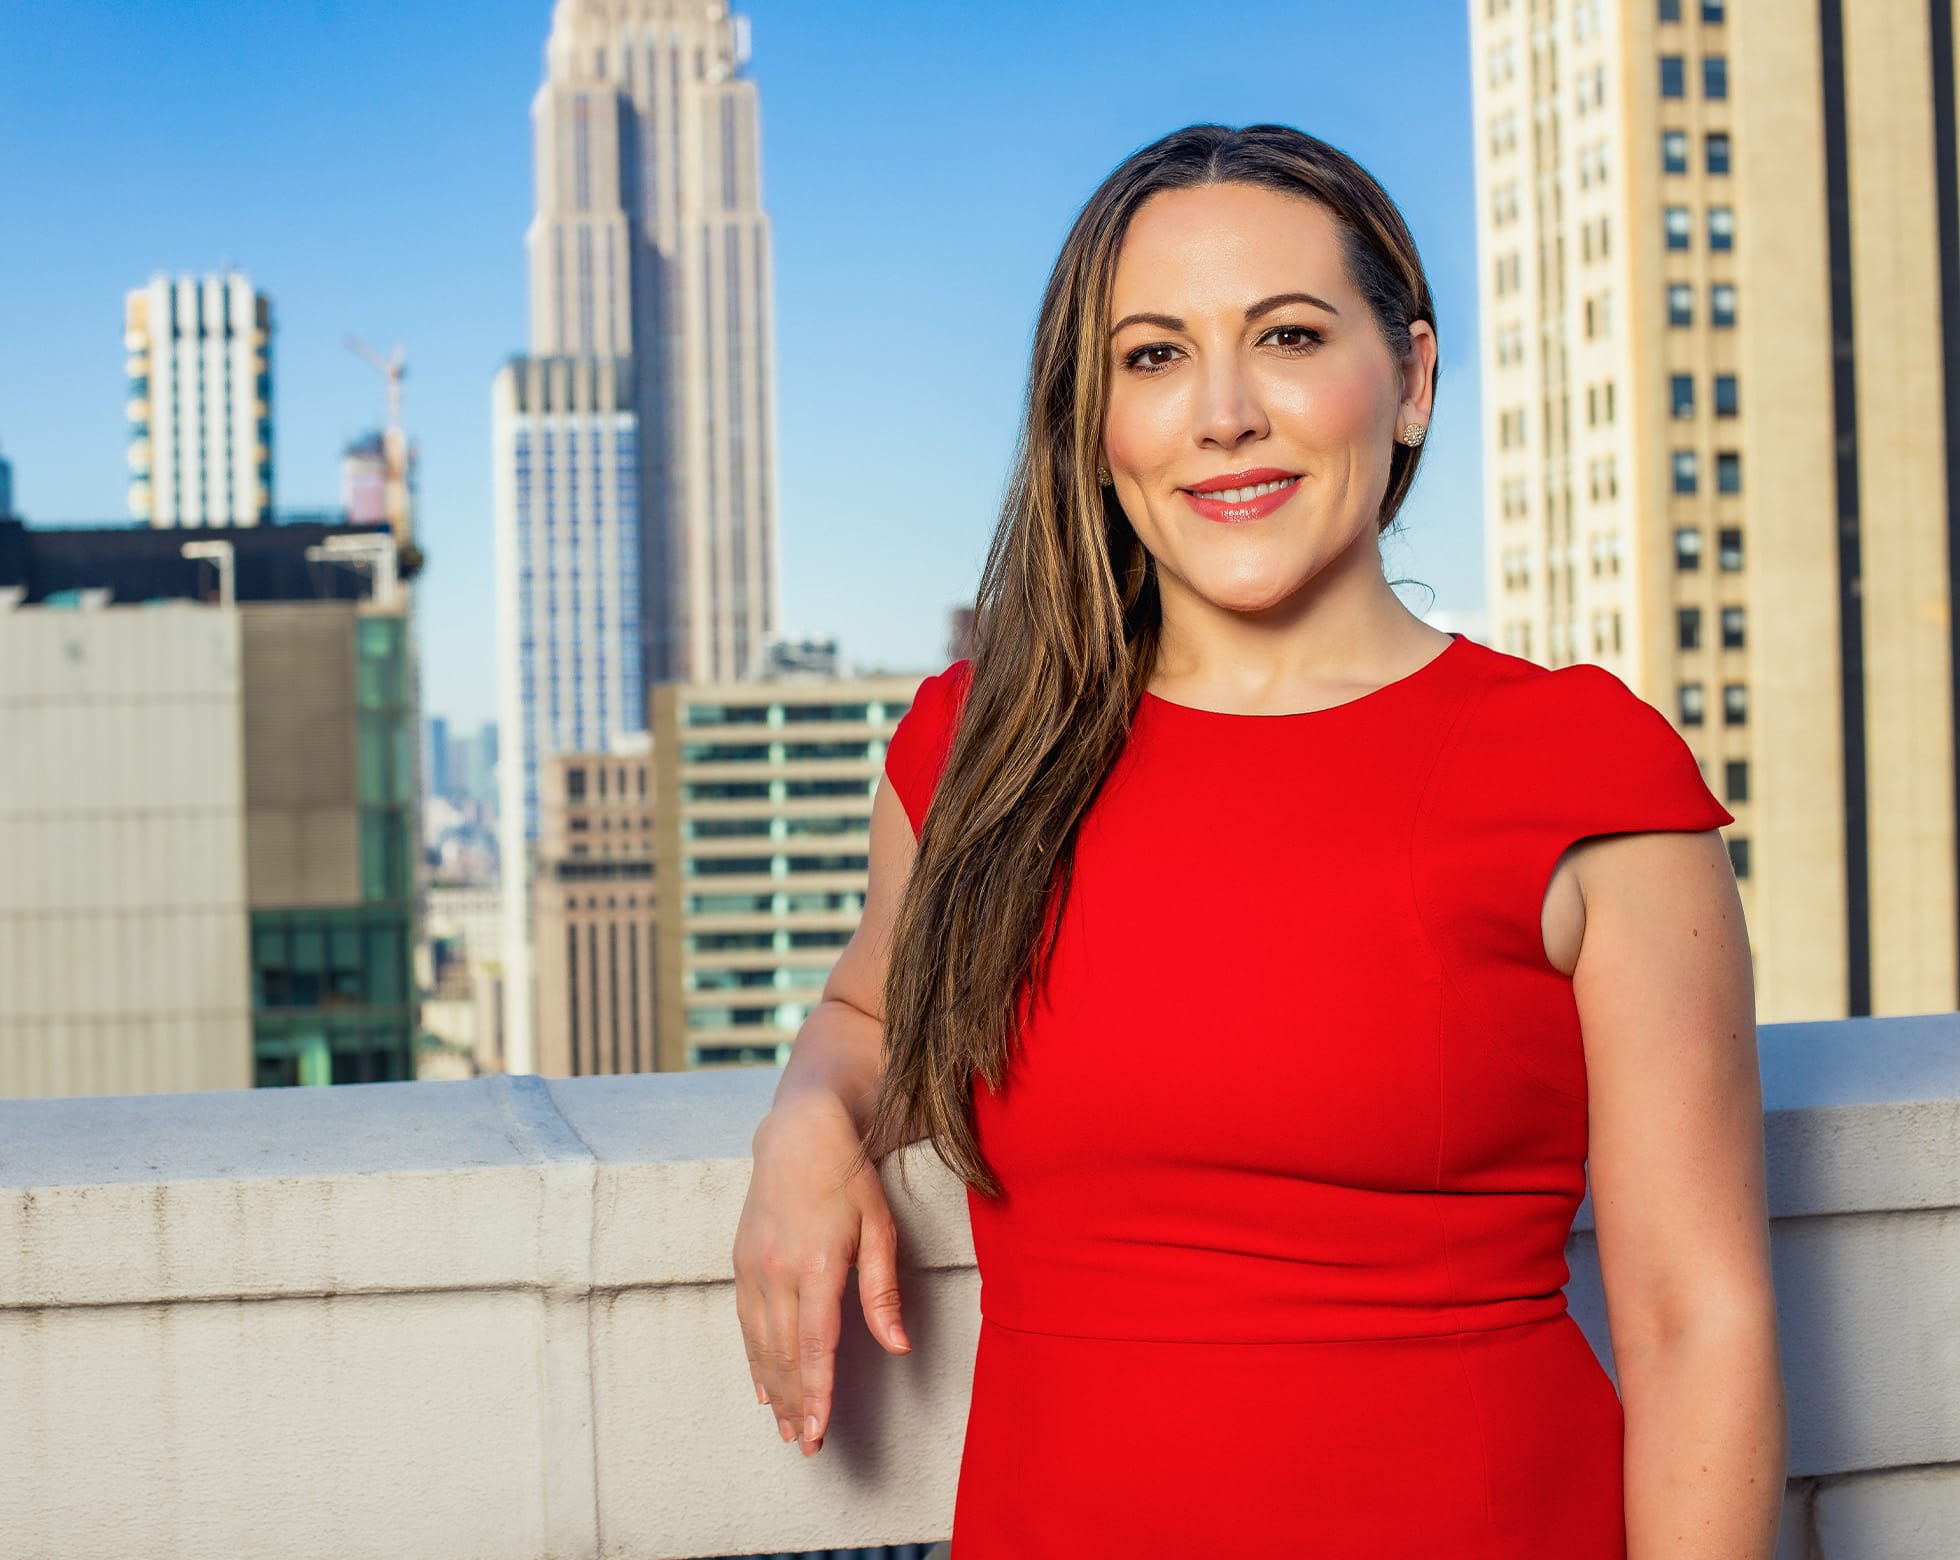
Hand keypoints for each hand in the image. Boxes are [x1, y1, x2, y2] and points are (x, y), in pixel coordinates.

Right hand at [732, 1098, 912, 1456]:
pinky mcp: (741, 1261)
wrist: (798, 1133)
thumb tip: (898, 1347)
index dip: (817, 1393)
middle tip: (805, 1446)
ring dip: (772, 1390)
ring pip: (760, 1343)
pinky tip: (761, 1385)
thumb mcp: (879, 1229)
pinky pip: (745, 1323)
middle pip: (783, 1354)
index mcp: (816, 1264)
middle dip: (795, 1404)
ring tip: (785, 1427)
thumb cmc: (849, 1179)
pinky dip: (753, 1358)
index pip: (815, 1345)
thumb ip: (883, 1292)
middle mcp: (777, 1270)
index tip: (818, 1431)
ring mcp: (753, 1267)